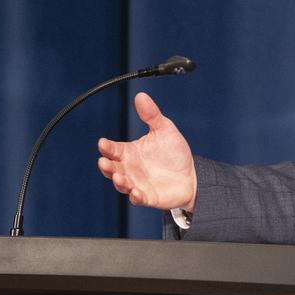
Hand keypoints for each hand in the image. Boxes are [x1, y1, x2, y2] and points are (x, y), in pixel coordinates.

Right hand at [97, 92, 196, 210]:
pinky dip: (135, 196)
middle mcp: (130, 169)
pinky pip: (138, 198)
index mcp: (129, 152)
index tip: (103, 143)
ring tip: (118, 177)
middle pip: (111, 168)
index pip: (113, 149)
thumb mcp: (164, 130)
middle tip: (103, 161)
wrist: (191, 175)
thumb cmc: (174, 153)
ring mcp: (137, 184)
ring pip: (121, 184)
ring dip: (118, 181)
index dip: (106, 147)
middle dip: (106, 165)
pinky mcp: (148, 197)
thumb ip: (152, 115)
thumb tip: (141, 95)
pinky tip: (136, 192)